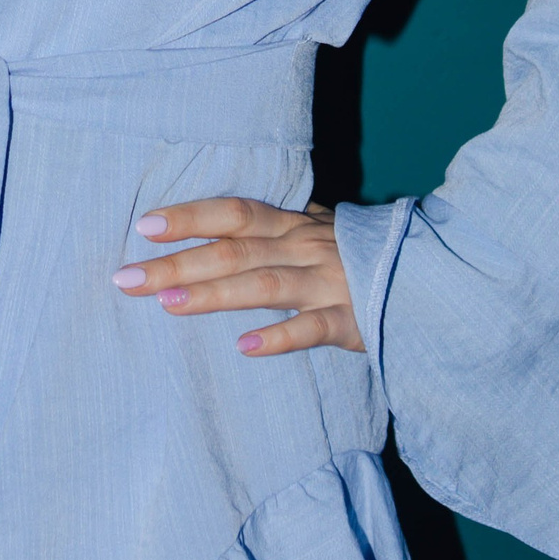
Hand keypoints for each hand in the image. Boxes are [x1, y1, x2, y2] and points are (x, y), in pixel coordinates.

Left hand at [112, 198, 364, 355]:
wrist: (432, 274)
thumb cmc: (362, 254)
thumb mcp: (319, 231)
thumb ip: (274, 229)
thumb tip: (217, 223)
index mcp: (295, 226)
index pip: (234, 212)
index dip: (190, 216)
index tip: (143, 226)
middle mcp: (307, 248)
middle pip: (234, 251)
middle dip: (178, 262)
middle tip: (126, 278)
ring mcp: (330, 283)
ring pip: (265, 286)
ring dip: (215, 295)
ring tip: (168, 304)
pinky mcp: (356, 321)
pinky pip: (314, 328)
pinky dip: (281, 336)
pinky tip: (246, 347)